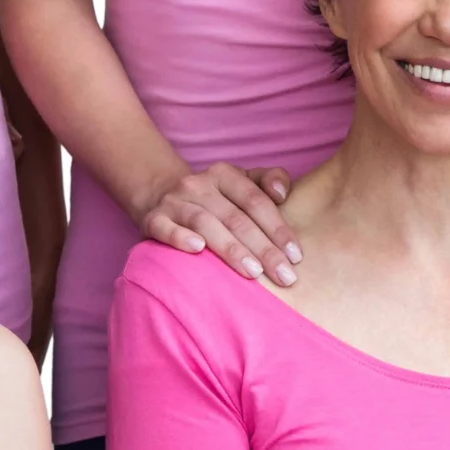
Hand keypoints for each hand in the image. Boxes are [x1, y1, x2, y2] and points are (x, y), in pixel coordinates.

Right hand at [136, 162, 300, 285]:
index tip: (296, 256)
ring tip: (253, 273)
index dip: (278, 228)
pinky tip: (198, 250)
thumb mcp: (242, 182)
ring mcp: (174, 201)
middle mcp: (198, 184)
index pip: (256, 200)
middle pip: (236, 217)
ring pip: (205, 223)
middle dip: (263, 248)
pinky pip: (166, 228)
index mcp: (224, 174)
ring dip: (231, 249)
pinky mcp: (153, 219)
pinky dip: (181, 237)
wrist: (160, 196)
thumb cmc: (215, 198)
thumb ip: (270, 181)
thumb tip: (283, 194)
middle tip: (284, 276)